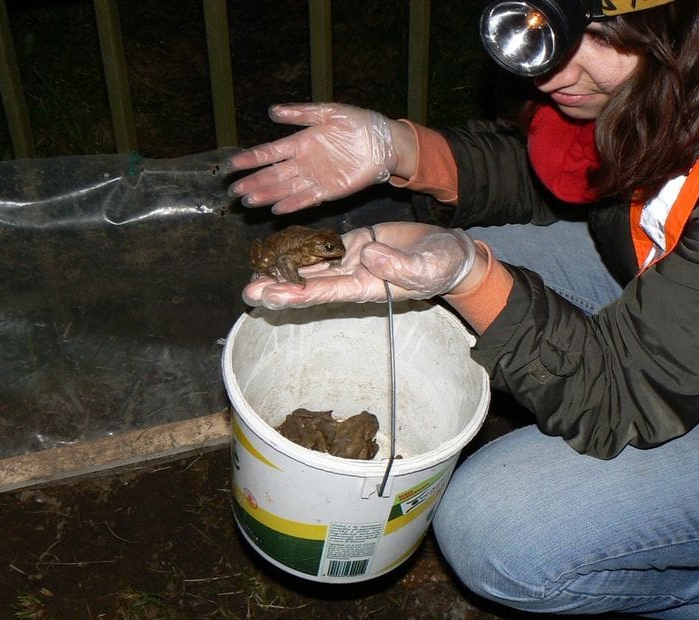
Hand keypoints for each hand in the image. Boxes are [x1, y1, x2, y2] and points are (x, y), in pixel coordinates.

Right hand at [227, 103, 397, 213]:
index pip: (270, 153)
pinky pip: (306, 199)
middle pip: (273, 175)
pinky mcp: (329, 191)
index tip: (233, 165)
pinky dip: (292, 205)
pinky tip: (276, 209)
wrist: (383, 143)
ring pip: (285, 189)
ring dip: (267, 196)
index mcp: (301, 143)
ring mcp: (315, 178)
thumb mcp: (328, 112)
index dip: (251, 159)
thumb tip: (272, 111)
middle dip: (253, 183)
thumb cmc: (358, 124)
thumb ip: (301, 113)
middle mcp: (304, 163)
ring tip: (249, 201)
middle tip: (234, 191)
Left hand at [243, 222, 477, 308]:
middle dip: (279, 289)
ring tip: (253, 272)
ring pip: (310, 267)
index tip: (271, 297)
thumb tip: (368, 255)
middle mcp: (352, 277)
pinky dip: (301, 247)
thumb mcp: (425, 268)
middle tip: (249, 292)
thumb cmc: (441, 266)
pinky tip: (278, 248)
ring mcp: (351, 260)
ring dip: (283, 270)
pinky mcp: (355, 242)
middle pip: (308, 285)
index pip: (324, 293)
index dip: (296, 295)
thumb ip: (397, 265)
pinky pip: (323, 246)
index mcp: (365, 287)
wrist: (450, 252)